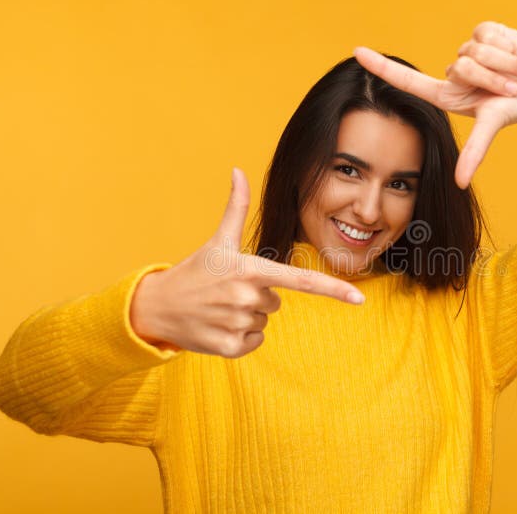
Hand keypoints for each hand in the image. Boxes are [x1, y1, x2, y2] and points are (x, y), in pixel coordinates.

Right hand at [130, 168, 365, 358]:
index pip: (300, 280)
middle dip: (258, 298)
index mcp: (250, 269)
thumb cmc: (194, 270)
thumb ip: (235, 207)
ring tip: (219, 308)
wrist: (157, 306)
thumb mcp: (217, 240)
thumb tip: (239, 169)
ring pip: (263, 323)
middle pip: (276, 303)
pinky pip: (254, 343)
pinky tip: (218, 326)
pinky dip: (240, 338)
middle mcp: (246, 297)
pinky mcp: (228, 348)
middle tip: (228, 292)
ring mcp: (236, 324)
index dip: (333, 290)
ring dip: (246, 318)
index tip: (359, 299)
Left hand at [354, 21, 516, 188]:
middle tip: (511, 88)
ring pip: (474, 50)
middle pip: (459, 65)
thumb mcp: (494, 124)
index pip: (408, 80)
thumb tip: (459, 185)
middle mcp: (455, 72)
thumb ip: (475, 152)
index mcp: (448, 95)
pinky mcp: (485, 31)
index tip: (356, 53)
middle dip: (491, 77)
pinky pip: (488, 33)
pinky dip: (509, 47)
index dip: (382, 67)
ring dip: (504, 64)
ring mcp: (469, 50)